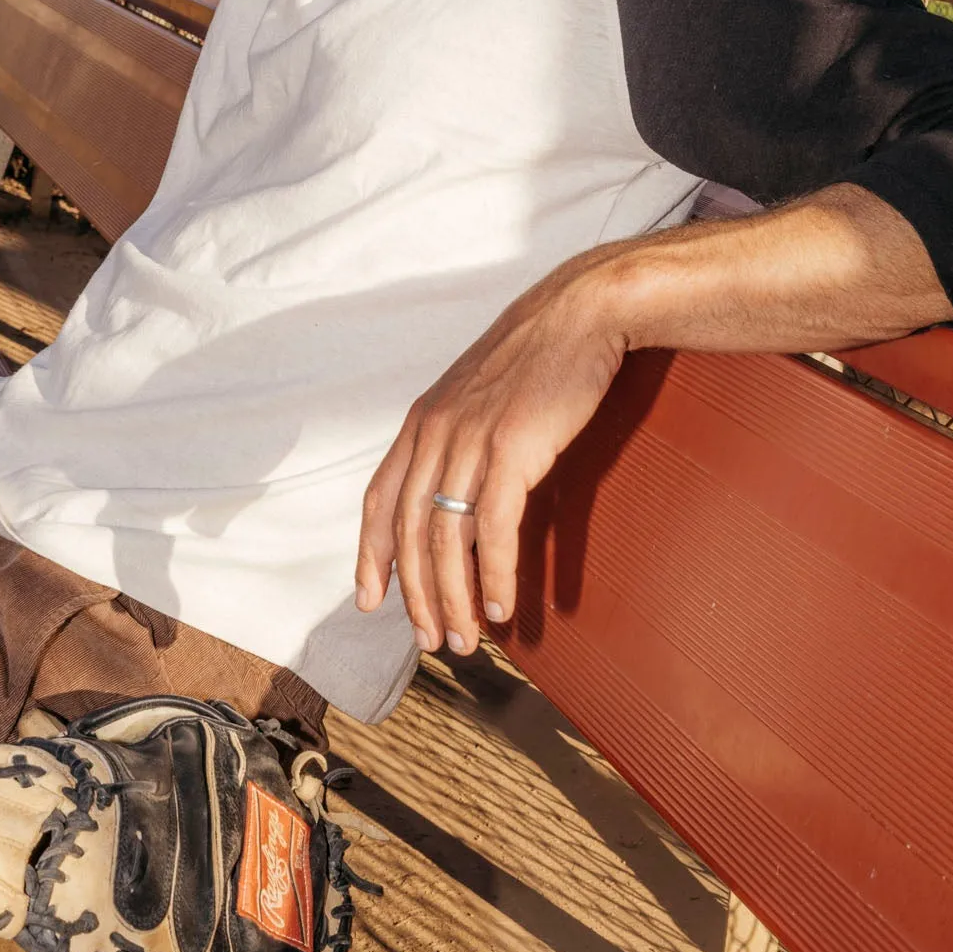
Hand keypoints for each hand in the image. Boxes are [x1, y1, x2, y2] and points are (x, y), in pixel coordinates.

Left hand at [353, 245, 633, 657]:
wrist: (582, 311)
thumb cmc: (540, 353)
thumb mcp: (480, 392)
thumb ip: (459, 435)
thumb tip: (460, 487)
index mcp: (424, 419)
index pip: (379, 498)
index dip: (370, 554)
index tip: (370, 599)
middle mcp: (436, 431)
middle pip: (408, 531)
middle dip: (416, 595)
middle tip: (430, 640)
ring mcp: (471, 440)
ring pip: (445, 539)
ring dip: (452, 598)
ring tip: (463, 638)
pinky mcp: (512, 449)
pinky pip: (492, 529)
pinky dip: (492, 575)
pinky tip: (500, 606)